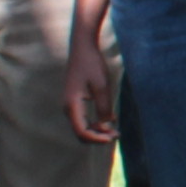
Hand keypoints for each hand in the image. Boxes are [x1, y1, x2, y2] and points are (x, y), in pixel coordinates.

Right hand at [67, 25, 118, 144]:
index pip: (82, 132)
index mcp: (71, 105)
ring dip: (98, 131)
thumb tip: (107, 125)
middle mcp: (68, 108)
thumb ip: (104, 107)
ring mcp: (70, 105)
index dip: (97, 139)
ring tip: (116, 130)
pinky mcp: (75, 101)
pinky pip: (84, 119)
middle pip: (81, 132)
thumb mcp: (102, 85)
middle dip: (98, 137)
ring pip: (83, 127)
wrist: (83, 47)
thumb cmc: (92, 64)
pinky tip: (111, 120)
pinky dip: (96, 123)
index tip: (112, 138)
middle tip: (117, 134)